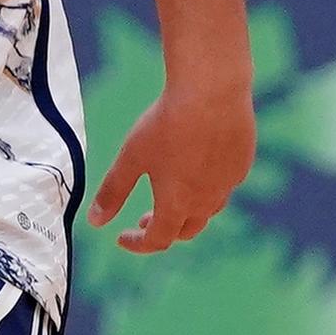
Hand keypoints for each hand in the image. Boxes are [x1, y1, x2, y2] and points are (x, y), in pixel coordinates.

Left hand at [89, 76, 255, 254]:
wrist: (212, 90)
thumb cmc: (167, 123)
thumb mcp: (132, 157)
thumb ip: (113, 191)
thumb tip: (93, 221)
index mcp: (177, 205)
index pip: (157, 240)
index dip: (137, 244)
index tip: (122, 237)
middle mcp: (206, 201)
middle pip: (186, 231)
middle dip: (163, 229)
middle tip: (143, 219)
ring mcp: (228, 183)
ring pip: (209, 210)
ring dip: (188, 211)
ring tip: (173, 196)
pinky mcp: (242, 163)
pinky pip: (225, 185)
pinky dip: (208, 187)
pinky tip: (199, 169)